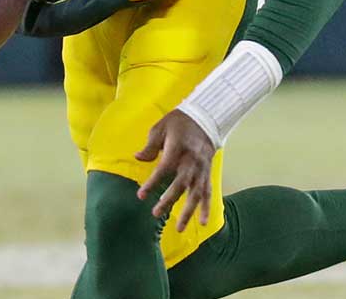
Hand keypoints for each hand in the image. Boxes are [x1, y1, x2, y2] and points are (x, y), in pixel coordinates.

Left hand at [136, 109, 216, 231]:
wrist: (206, 117)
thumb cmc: (179, 122)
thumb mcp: (161, 128)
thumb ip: (150, 145)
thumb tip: (138, 158)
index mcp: (179, 148)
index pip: (164, 169)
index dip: (152, 183)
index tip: (141, 195)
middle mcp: (192, 160)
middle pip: (181, 184)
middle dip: (169, 200)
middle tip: (156, 213)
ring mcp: (202, 168)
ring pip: (196, 193)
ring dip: (189, 211)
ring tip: (180, 228)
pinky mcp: (208, 172)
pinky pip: (208, 192)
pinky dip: (207, 207)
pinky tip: (204, 223)